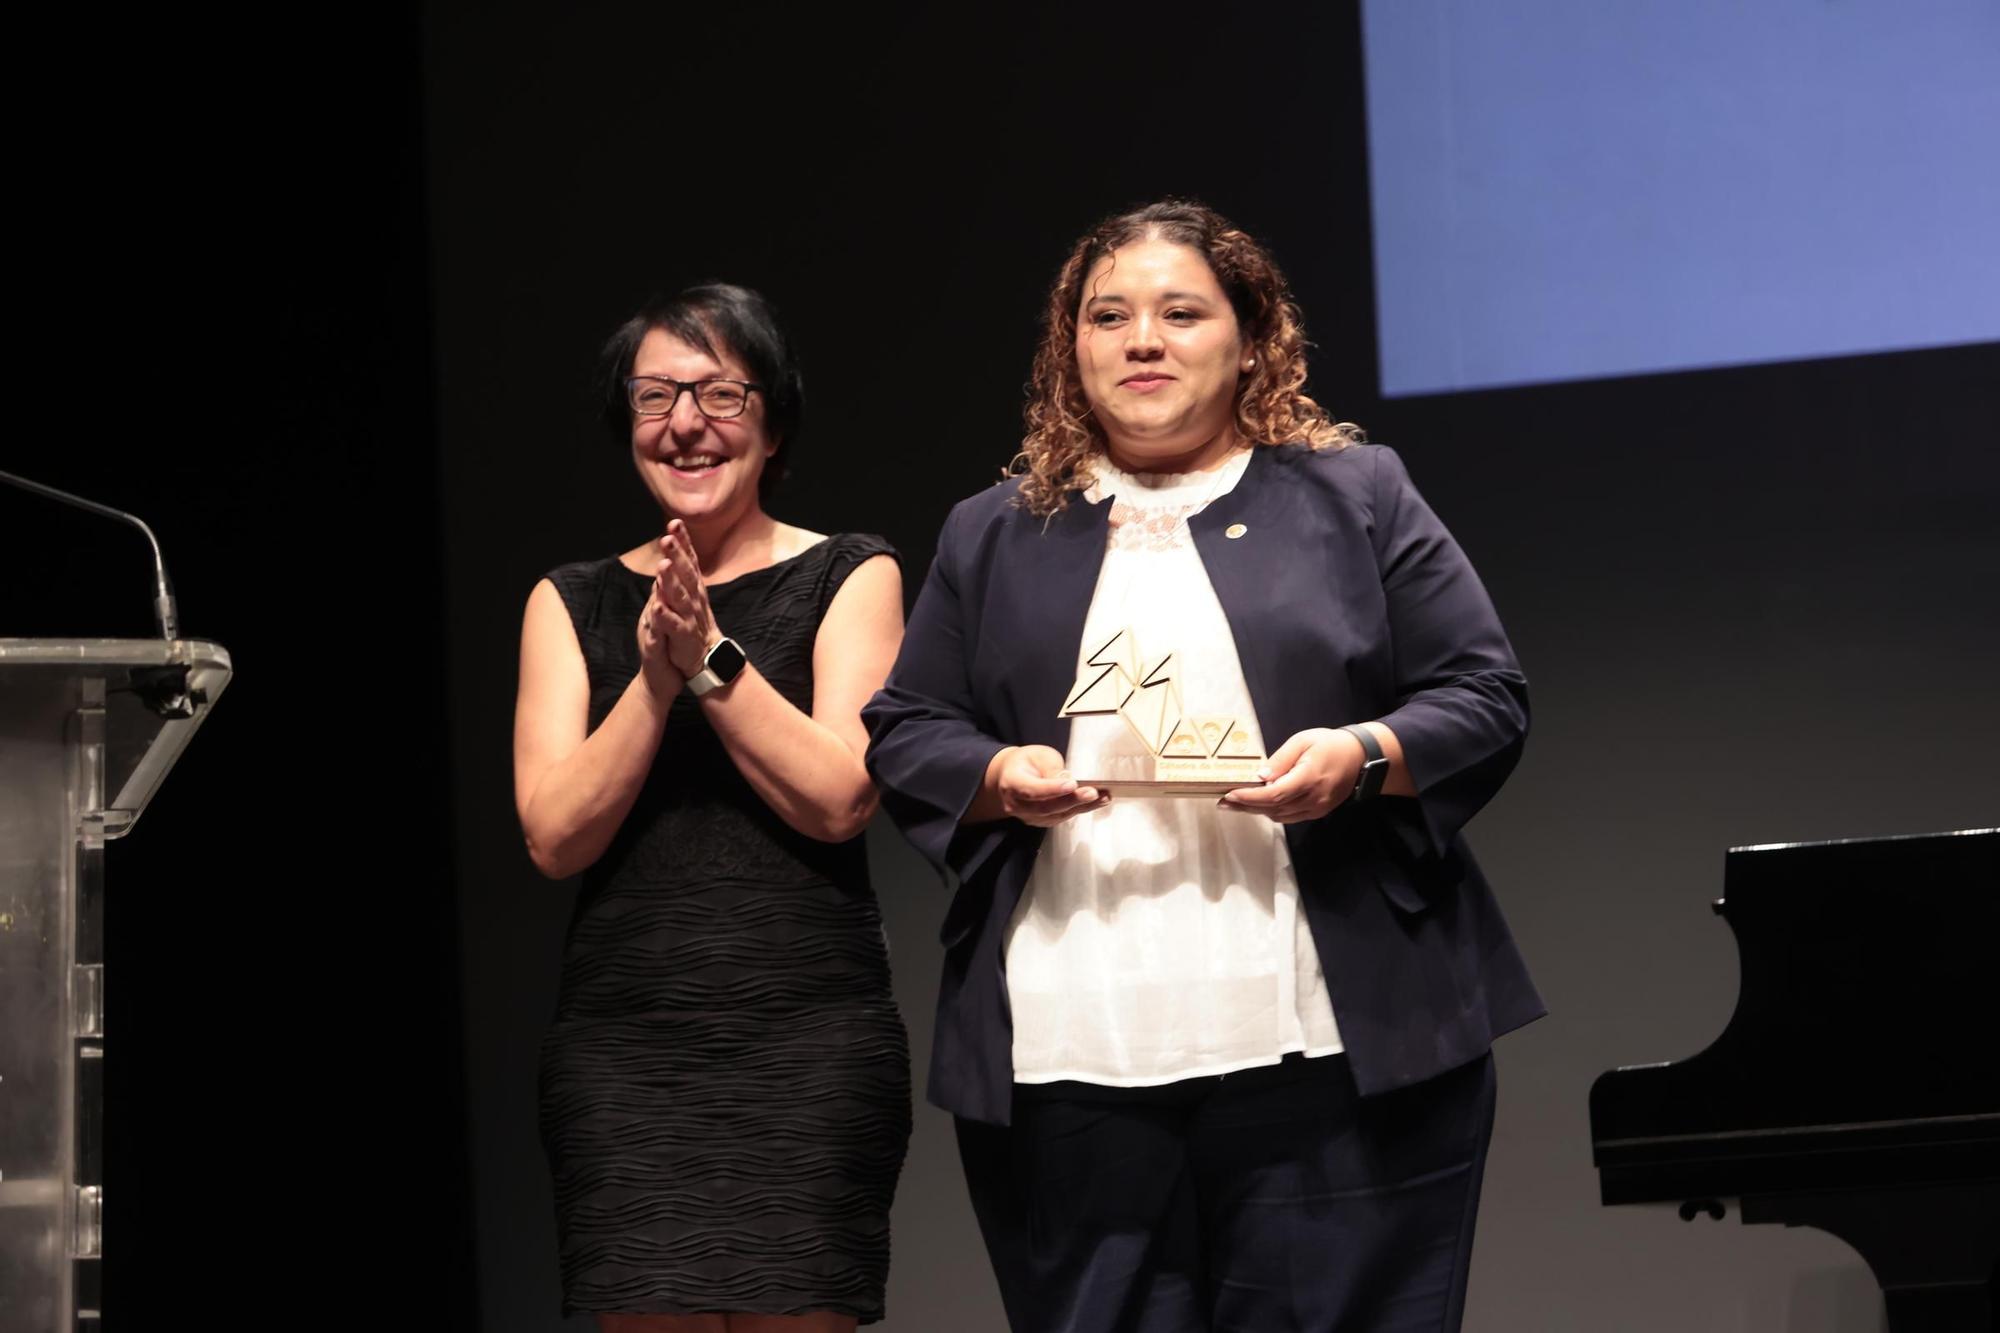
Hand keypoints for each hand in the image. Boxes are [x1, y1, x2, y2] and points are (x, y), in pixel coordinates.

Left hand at [651, 520, 721, 678]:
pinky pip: (674, 624)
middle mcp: (694, 598)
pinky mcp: (684, 635)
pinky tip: (657, 607)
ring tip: (663, 566)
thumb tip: (669, 552)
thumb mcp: (686, 595)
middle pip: (685, 573)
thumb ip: (678, 575)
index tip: (675, 522)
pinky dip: (666, 616)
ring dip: (671, 581)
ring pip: (680, 596)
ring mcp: (690, 616)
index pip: (689, 560)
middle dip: (677, 555)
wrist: (704, 657)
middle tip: (668, 537)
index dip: (683, 542)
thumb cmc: (692, 623)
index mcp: (693, 587)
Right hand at [987, 745, 1110, 826]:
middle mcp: (1017, 805)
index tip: (1072, 784)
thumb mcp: (1039, 755)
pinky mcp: (1041, 821)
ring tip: (1102, 796)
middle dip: (1072, 800)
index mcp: (1012, 783)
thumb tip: (1067, 779)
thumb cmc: (1027, 762)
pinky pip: (1062, 817)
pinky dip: (1080, 809)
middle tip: (1092, 793)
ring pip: (1057, 815)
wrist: (1012, 775)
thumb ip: (1051, 767)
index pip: (1032, 790)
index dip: (1052, 789)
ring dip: (1082, 806)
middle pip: (1046, 807)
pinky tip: (1097, 802)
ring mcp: (1028, 816)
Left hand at [1218, 727, 1363, 823]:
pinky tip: (1258, 804)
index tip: (1230, 795)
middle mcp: (1312, 799)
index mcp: (1308, 779)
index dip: (1249, 798)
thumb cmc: (1330, 744)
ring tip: (1235, 803)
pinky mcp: (1317, 812)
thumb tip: (1260, 777)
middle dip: (1245, 806)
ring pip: (1279, 816)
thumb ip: (1280, 760)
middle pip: (1272, 809)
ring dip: (1256, 811)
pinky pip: (1289, 816)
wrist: (1360, 757)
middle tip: (1223, 802)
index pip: (1273, 795)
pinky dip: (1272, 811)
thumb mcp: (1302, 742)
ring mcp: (1316, 809)